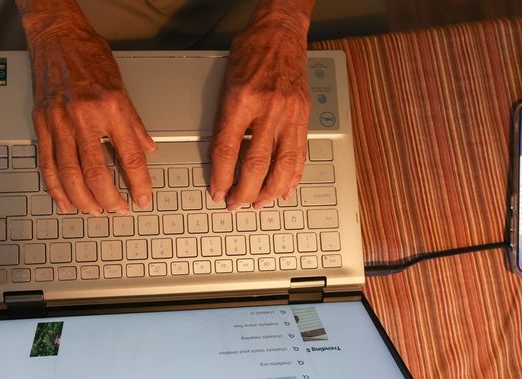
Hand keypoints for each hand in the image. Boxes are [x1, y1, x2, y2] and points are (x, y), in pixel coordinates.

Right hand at [17, 0, 155, 214]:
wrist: (57, 35)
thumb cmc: (89, 55)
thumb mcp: (122, 86)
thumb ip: (134, 123)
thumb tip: (146, 150)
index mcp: (111, 108)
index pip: (129, 156)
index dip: (138, 182)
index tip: (142, 198)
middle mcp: (84, 116)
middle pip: (96, 172)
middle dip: (109, 198)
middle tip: (118, 210)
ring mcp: (59, 121)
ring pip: (69, 173)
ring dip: (83, 198)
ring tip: (95, 210)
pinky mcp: (41, 123)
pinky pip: (47, 162)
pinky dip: (55, 186)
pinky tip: (64, 199)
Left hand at [209, 0, 312, 210]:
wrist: (280, 31)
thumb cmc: (250, 51)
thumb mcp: (226, 82)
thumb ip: (225, 120)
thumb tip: (221, 157)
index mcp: (241, 99)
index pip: (227, 149)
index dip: (221, 176)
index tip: (217, 191)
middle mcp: (267, 108)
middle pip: (255, 163)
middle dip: (244, 191)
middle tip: (236, 204)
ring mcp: (290, 113)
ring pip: (282, 165)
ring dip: (270, 190)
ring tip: (259, 203)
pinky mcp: (304, 115)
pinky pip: (300, 153)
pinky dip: (293, 176)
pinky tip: (285, 188)